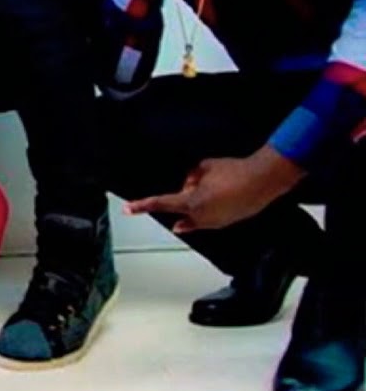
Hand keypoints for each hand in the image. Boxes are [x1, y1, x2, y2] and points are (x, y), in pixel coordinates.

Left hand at [124, 146, 304, 231]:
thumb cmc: (234, 171)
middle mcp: (201, 217)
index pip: (161, 203)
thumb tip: (187, 185)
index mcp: (192, 202)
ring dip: (198, 202)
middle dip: (184, 197)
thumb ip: (190, 178)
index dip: (142, 205)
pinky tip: (222, 194)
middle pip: (179, 209)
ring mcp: (215, 223)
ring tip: (218, 186)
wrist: (264, 180)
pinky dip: (210, 207)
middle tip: (200, 181)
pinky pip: (210, 217)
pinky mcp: (228, 223)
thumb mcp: (204, 167)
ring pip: (195, 215)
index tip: (128, 209)